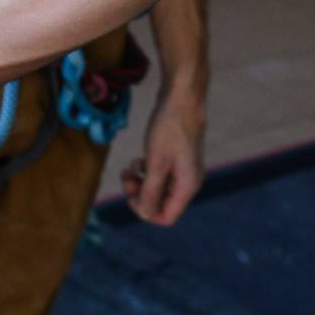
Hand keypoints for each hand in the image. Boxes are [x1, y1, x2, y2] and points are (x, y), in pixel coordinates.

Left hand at [124, 89, 205, 225]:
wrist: (181, 98)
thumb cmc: (170, 129)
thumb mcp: (155, 163)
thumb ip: (151, 192)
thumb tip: (146, 214)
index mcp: (187, 187)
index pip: (166, 216)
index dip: (146, 212)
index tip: (130, 196)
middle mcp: (188, 182)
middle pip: (161, 203)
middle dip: (140, 195)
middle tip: (126, 179)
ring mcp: (183, 169)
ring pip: (158, 188)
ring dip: (140, 183)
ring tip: (128, 169)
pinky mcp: (177, 158)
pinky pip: (160, 174)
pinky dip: (146, 171)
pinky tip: (137, 160)